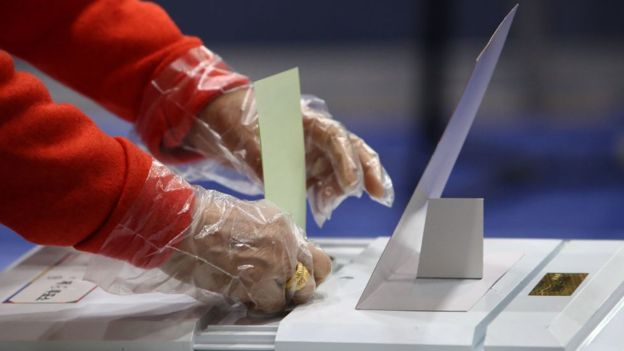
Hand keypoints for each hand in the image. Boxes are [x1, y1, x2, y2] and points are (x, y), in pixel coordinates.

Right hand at [160, 190, 331, 313]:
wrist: (184, 224)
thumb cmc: (204, 220)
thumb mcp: (248, 215)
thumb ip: (271, 235)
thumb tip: (280, 253)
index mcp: (284, 224)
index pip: (316, 255)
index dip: (308, 270)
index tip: (298, 277)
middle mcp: (287, 241)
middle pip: (317, 273)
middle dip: (301, 285)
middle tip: (282, 289)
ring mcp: (277, 261)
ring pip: (298, 292)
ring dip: (281, 296)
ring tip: (260, 291)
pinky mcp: (261, 280)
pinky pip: (273, 304)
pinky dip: (261, 304)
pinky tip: (246, 294)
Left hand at [186, 88, 393, 225]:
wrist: (233, 124)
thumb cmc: (242, 121)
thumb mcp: (245, 134)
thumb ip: (261, 154)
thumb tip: (273, 177)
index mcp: (307, 120)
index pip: (336, 137)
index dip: (347, 160)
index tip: (352, 184)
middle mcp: (319, 136)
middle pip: (353, 151)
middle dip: (369, 172)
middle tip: (380, 195)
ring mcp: (317, 153)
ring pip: (343, 170)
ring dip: (341, 190)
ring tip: (324, 207)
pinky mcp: (312, 171)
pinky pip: (328, 184)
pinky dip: (329, 197)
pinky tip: (323, 210)